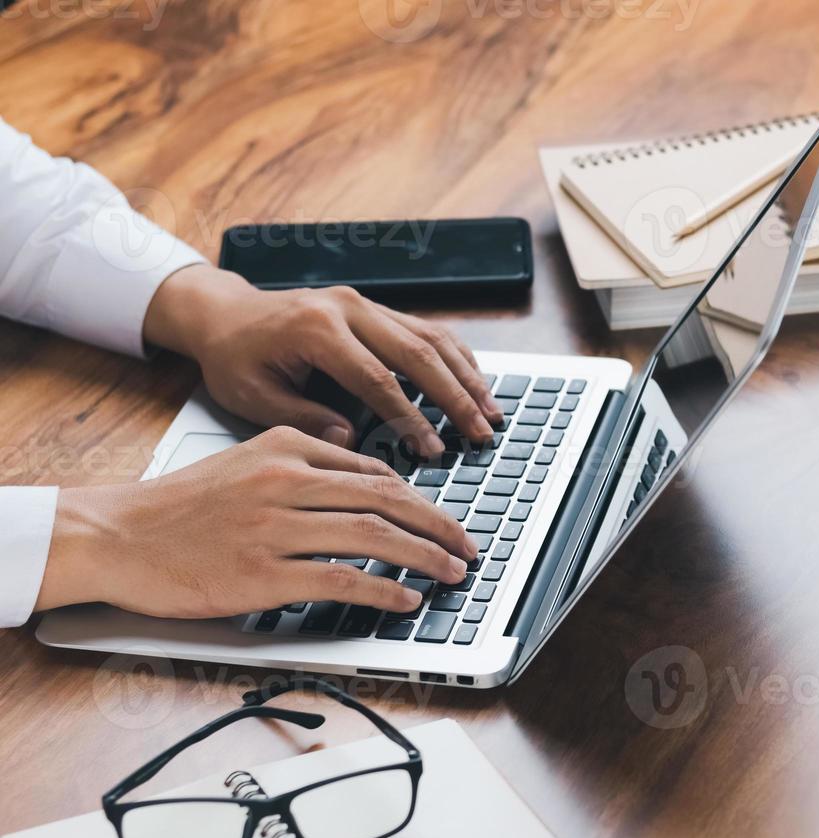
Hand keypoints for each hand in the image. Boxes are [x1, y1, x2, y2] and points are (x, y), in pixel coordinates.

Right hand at [35, 427, 476, 618]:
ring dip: (424, 557)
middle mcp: (286, 482)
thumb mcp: (247, 461)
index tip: (446, 521)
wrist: (115, 535)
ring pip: (374, 537)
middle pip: (388, 501)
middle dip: (440, 526)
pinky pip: (341, 579)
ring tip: (452, 572)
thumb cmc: (181, 505)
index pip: (375, 472)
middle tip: (469, 546)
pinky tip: (407, 598)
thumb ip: (307, 464)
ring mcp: (275, 528)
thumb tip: (373, 484)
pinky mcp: (261, 573)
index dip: (423, 500)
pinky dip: (384, 589)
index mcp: (285, 448)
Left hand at [142, 265, 502, 456]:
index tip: (432, 450)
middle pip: (419, 355)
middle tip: (481, 433)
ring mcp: (365, 303)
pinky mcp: (375, 307)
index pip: (378, 380)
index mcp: (317, 329)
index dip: (410, 418)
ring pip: (431, 338)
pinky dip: (456, 357)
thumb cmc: (235, 358)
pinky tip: (475, 382)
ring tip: (491, 412)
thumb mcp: (253, 397)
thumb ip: (303, 419)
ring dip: (466, 377)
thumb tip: (351, 443)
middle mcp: (347, 308)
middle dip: (456, 398)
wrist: (224, 314)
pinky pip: (426, 329)